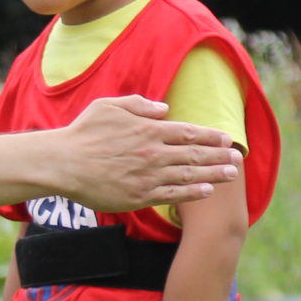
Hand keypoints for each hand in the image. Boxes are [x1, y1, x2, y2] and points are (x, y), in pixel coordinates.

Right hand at [55, 97, 238, 212]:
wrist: (63, 163)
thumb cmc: (83, 133)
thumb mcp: (109, 106)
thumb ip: (140, 105)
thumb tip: (165, 109)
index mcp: (149, 129)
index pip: (189, 132)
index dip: (211, 136)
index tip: (227, 139)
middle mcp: (154, 152)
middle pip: (195, 155)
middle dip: (219, 156)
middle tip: (237, 158)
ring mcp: (149, 175)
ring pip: (189, 175)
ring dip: (214, 174)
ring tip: (231, 175)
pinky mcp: (140, 196)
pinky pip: (173, 194)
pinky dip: (192, 192)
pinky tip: (207, 190)